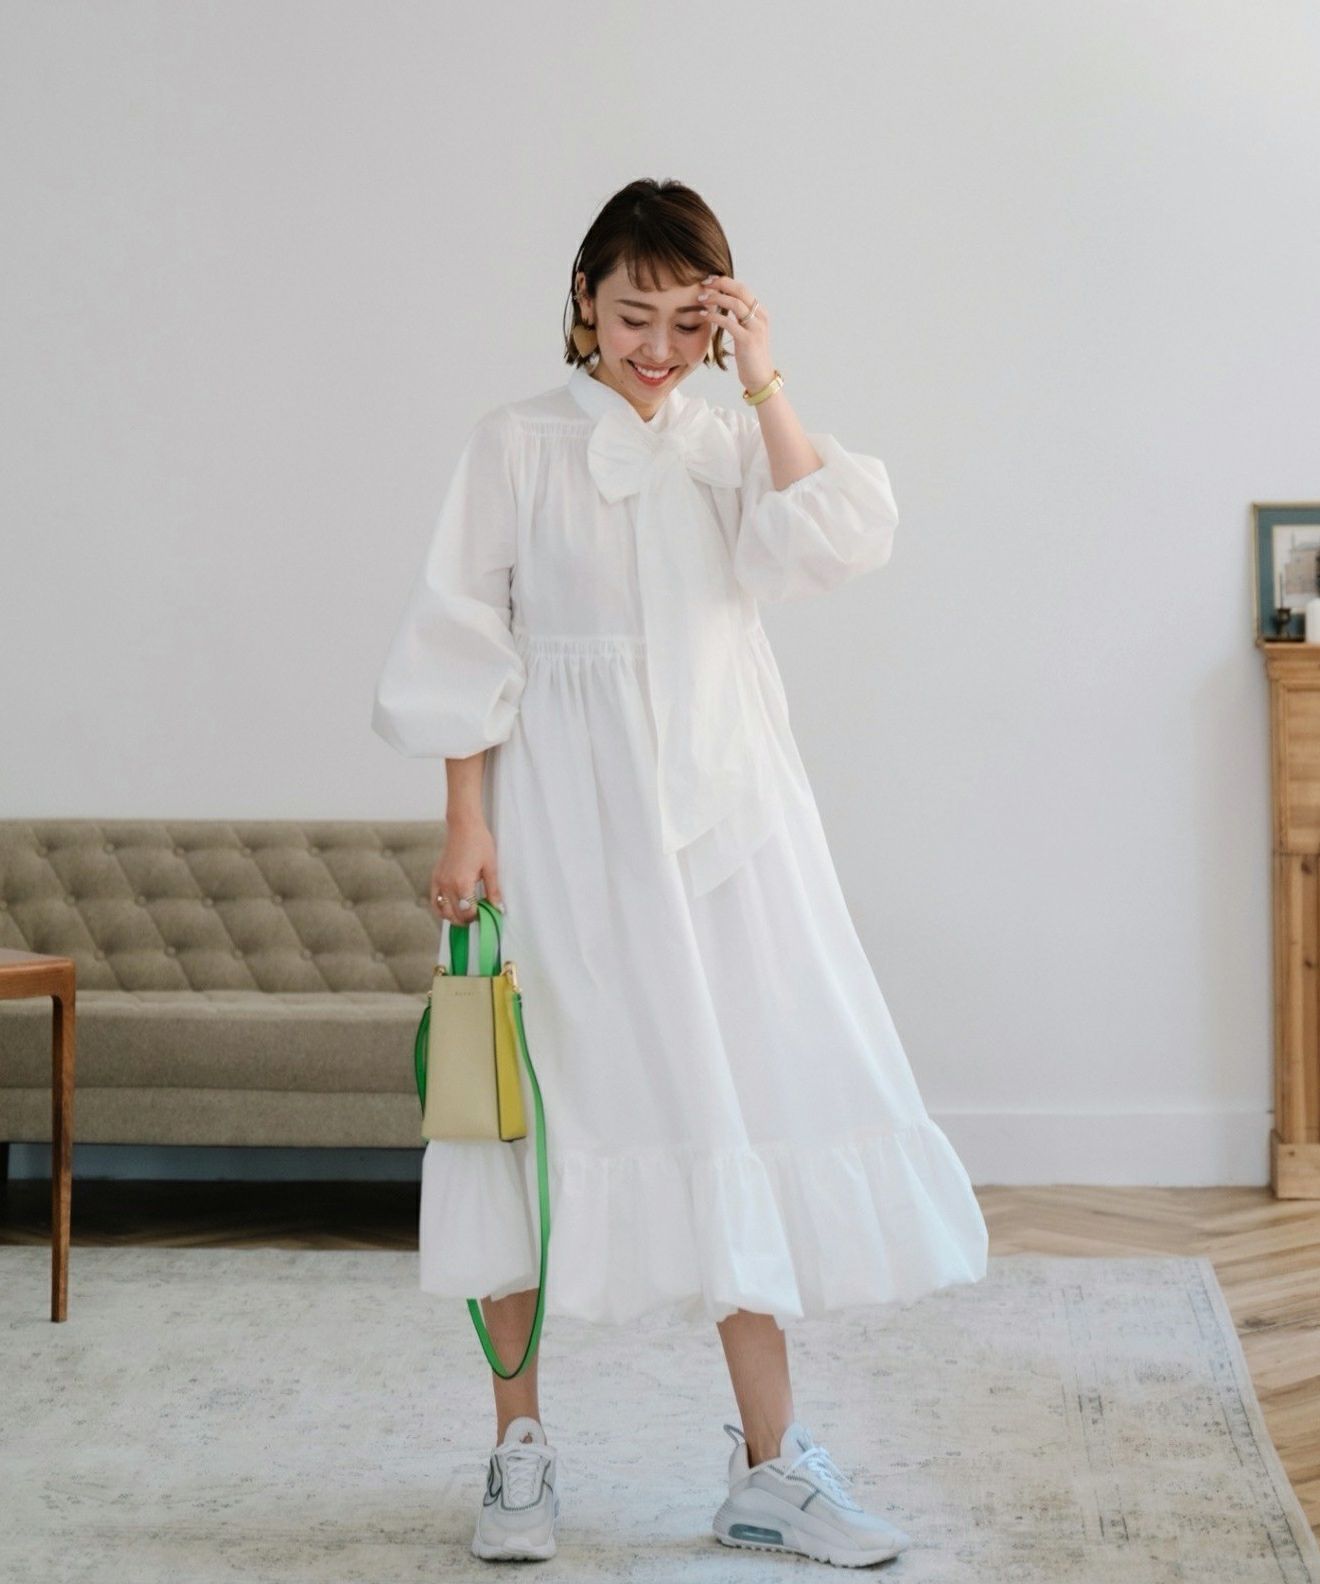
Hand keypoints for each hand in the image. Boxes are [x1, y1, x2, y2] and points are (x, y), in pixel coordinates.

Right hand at [430, 819, 502, 926]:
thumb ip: (493, 890)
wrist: (464, 826)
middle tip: (478, 915)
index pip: (468, 912)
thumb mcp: (491, 867)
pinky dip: (441, 909)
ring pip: (442, 911)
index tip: (485, 915)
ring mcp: (439, 882)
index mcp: (462, 883)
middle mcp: (448, 885)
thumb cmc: (479, 843)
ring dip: (453, 917)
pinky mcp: (435, 877)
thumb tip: (498, 907)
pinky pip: (434, 900)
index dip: (477, 917)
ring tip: (465, 914)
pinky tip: (452, 908)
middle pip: (455, 915)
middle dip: (467, 920)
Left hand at [696, 273, 775, 392]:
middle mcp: (760, 317)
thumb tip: (724, 306)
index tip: (710, 280)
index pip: (742, 289)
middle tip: (704, 283)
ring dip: (715, 298)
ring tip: (700, 299)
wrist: (760, 379)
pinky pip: (728, 322)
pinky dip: (714, 316)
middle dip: (720, 283)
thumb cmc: (751, 358)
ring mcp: (755, 328)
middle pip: (740, 290)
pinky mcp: (747, 340)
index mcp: (760, 313)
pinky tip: (703, 315)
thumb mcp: (747, 333)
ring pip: (735, 303)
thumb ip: (740, 319)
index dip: (725, 281)